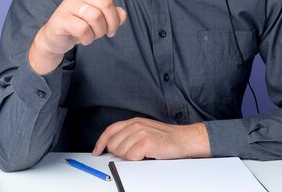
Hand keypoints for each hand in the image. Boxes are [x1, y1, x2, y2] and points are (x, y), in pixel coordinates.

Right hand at [29, 0, 127, 73]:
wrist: (55, 40)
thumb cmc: (80, 28)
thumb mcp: (100, 23)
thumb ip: (114, 17)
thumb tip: (121, 14)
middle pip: (107, 4)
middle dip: (112, 23)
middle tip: (109, 33)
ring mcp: (69, 6)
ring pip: (96, 18)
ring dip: (99, 32)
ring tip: (93, 36)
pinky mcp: (61, 19)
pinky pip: (83, 29)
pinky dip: (88, 39)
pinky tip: (83, 39)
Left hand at [92, 118, 210, 160]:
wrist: (184, 140)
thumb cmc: (166, 138)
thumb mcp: (145, 130)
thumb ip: (130, 134)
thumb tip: (114, 146)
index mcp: (134, 121)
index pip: (110, 130)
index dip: (101, 142)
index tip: (97, 151)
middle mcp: (135, 125)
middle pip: (113, 144)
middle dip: (120, 153)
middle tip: (135, 153)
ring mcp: (141, 132)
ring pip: (121, 152)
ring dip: (130, 157)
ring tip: (143, 153)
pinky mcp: (146, 142)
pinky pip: (131, 157)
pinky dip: (137, 160)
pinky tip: (146, 155)